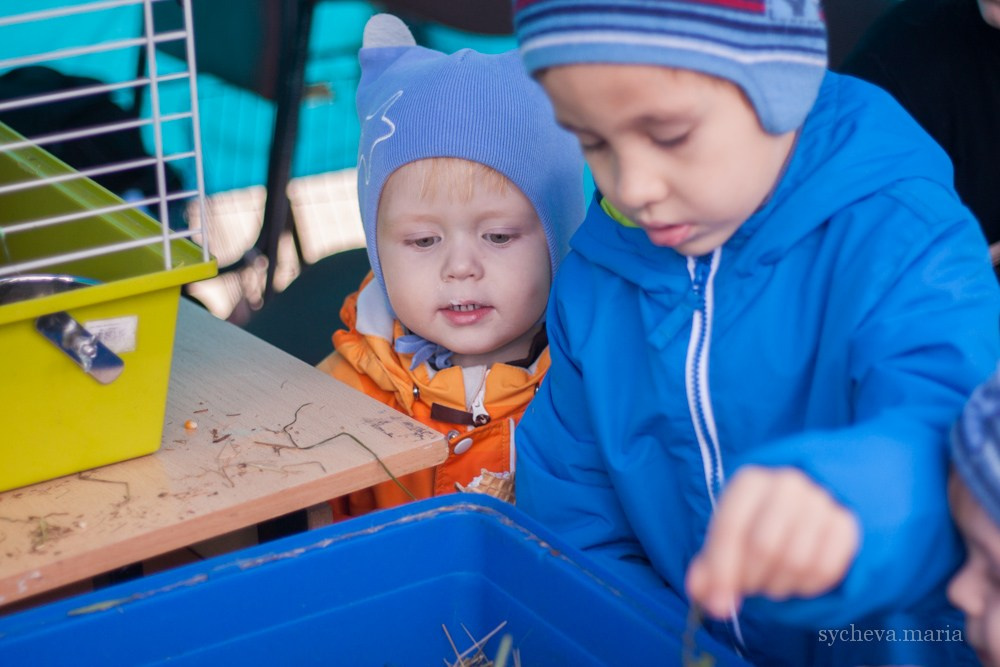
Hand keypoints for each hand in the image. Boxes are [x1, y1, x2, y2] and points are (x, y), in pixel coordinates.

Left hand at [685, 465, 859, 619]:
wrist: (805, 510)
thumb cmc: (755, 528)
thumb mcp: (727, 540)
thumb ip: (709, 567)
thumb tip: (700, 593)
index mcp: (749, 481)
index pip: (731, 527)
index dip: (722, 571)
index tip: (718, 605)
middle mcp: (786, 483)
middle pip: (764, 546)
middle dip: (752, 580)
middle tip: (750, 589)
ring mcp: (820, 500)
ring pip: (797, 560)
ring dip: (779, 586)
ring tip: (771, 583)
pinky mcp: (846, 522)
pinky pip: (825, 568)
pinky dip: (807, 587)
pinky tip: (797, 582)